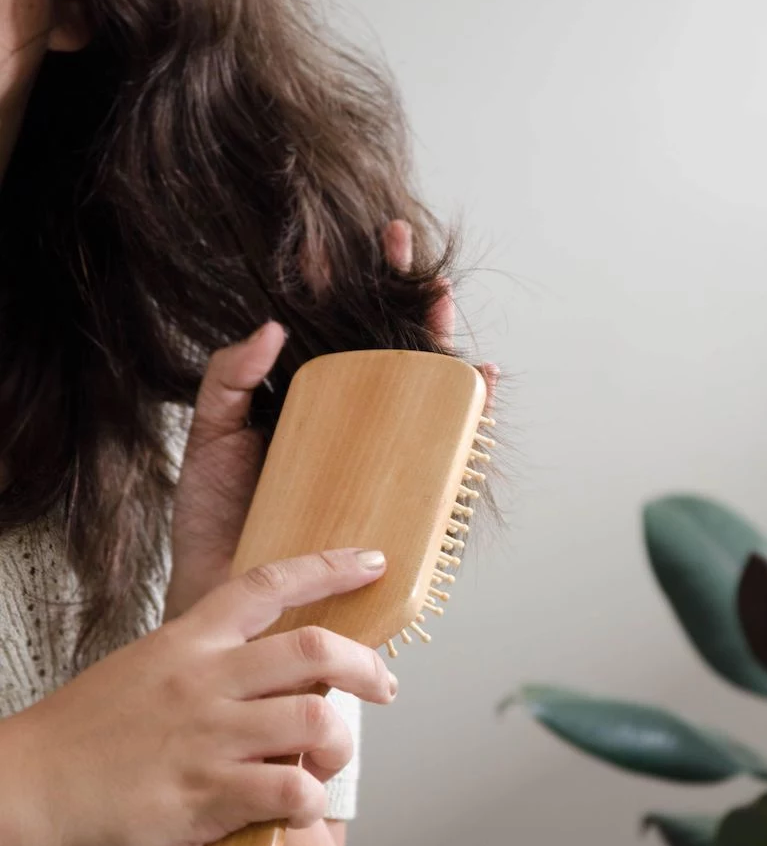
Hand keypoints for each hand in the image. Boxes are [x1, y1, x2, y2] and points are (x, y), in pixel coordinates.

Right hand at [2, 549, 394, 845]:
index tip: (371, 562)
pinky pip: (292, 791)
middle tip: (385, 685)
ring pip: (317, 722)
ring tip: (324, 765)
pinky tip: (291, 813)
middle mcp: (205, 680)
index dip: (328, 568)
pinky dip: (308, 805)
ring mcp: (207, 736)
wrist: (21, 791)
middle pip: (315, 649)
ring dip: (339, 747)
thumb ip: (202, 669)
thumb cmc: (79, 740)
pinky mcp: (204, 796)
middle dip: (367, 665)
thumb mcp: (140, 673)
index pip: (267, 586)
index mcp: (187, 642)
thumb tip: (262, 681)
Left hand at [165, 222, 498, 619]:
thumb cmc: (217, 524)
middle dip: (399, 292)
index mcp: (304, 404)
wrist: (232, 603)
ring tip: (439, 299)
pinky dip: (470, 416)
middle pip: (387, 349)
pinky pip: (446, 453)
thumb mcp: (211, 440)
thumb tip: (272, 328)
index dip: (346, 287)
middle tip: (398, 242)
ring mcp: (378, 459)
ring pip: (423, 392)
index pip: (335, 334)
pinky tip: (476, 383)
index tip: (344, 245)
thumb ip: (227, 380)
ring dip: (440, 341)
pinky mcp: (401, 498)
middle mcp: (347, 425)